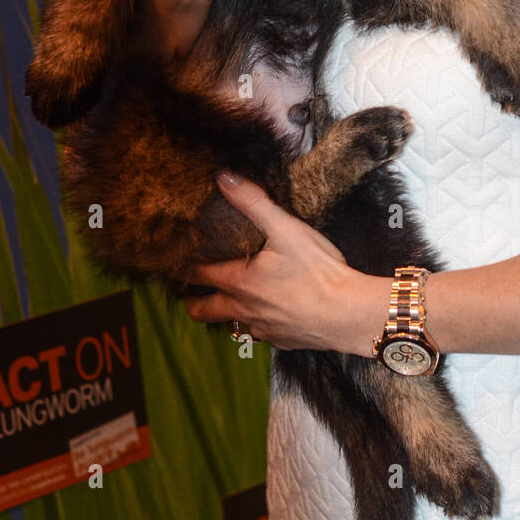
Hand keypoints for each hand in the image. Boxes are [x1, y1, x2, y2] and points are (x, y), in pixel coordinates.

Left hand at [184, 172, 378, 353]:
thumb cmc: (318, 272)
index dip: (180, 266)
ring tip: (230, 297)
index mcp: (238, 281)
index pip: (195, 274)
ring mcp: (261, 329)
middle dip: (193, 299)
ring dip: (226, 312)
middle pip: (202, 310)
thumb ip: (253, 202)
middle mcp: (243, 309)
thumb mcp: (286, 229)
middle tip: (192, 287)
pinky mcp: (282, 341)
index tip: (171, 261)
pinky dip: (258, 322)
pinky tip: (272, 310)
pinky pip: (259, 334)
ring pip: (230, 324)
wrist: (348, 314)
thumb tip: (223, 178)